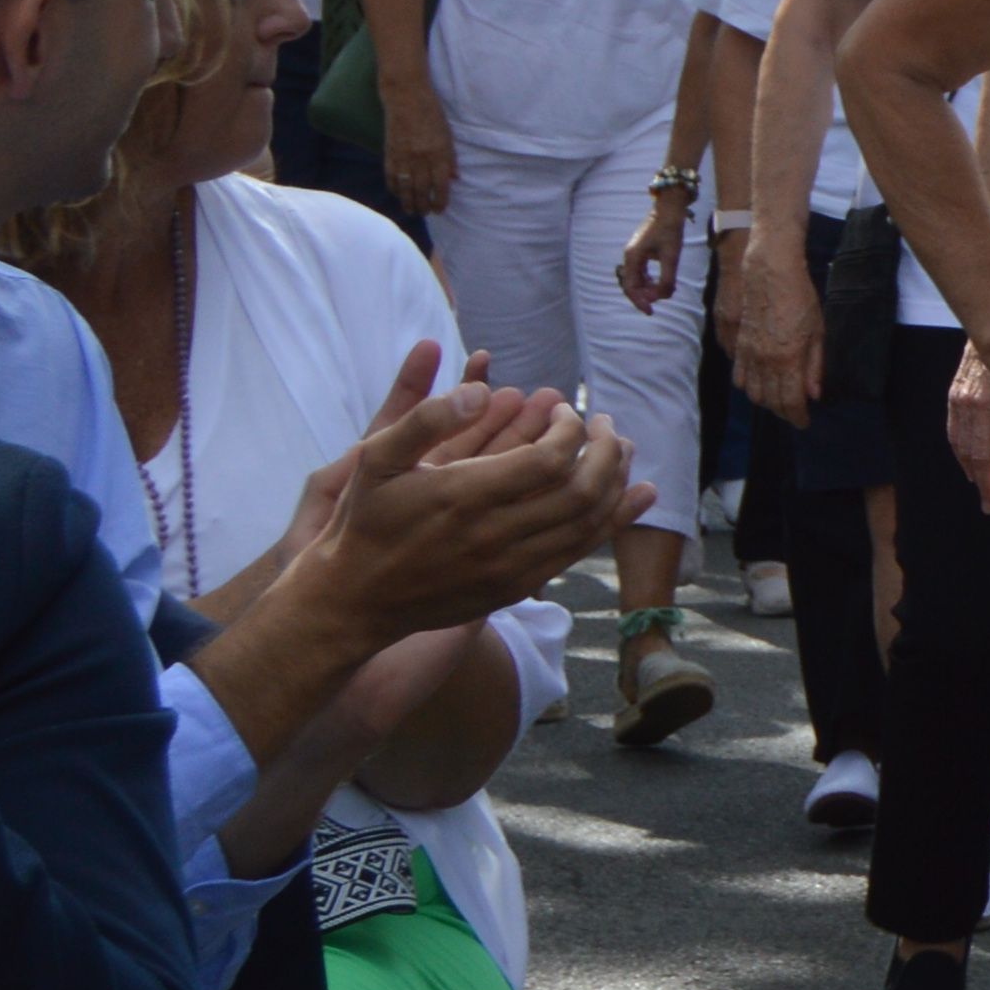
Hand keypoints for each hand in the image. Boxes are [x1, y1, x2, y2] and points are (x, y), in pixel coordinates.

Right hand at [296, 361, 629, 641]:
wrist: (354, 599)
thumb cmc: (365, 521)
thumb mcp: (374, 459)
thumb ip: (424, 419)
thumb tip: (480, 390)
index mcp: (463, 496)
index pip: (549, 459)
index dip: (570, 429)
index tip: (565, 411)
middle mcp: (492, 535)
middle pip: (581, 491)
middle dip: (605, 450)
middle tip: (604, 425)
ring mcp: (508, 567)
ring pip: (587, 524)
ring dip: (616, 482)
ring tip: (621, 450)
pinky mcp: (515, 588)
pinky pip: (577, 553)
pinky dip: (613, 521)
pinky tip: (635, 496)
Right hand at [381, 94, 455, 220]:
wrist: (406, 98)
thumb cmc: (432, 115)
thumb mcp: (447, 136)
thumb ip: (450, 159)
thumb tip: (454, 179)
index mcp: (439, 154)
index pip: (440, 185)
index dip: (440, 200)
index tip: (440, 209)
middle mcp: (421, 158)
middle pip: (421, 190)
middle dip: (423, 206)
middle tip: (425, 213)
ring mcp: (403, 156)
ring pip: (405, 187)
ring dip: (408, 202)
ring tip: (411, 211)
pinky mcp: (389, 152)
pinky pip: (391, 176)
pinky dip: (393, 187)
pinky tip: (396, 194)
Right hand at [615, 184, 689, 312]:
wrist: (669, 209)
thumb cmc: (670, 230)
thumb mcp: (671, 256)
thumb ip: (667, 278)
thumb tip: (663, 296)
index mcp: (632, 257)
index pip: (631, 287)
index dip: (639, 302)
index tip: (651, 312)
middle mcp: (630, 256)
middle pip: (631, 284)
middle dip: (644, 296)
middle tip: (658, 304)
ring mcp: (634, 254)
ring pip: (636, 279)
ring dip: (647, 289)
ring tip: (662, 293)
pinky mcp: (641, 252)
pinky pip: (641, 272)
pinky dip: (649, 281)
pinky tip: (661, 284)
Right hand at [725, 238, 824, 425]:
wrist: (769, 272)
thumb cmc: (800, 298)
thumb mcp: (818, 332)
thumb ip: (815, 366)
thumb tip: (813, 394)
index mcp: (786, 359)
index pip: (789, 402)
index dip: (797, 417)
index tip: (805, 422)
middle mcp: (763, 361)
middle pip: (769, 400)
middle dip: (783, 412)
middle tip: (795, 412)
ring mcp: (747, 353)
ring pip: (751, 392)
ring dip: (766, 401)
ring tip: (780, 400)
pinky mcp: (738, 344)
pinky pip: (739, 376)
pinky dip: (749, 387)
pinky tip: (761, 384)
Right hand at [947, 356, 989, 512]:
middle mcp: (984, 406)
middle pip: (982, 455)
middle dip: (988, 484)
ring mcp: (966, 402)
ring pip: (965, 447)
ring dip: (973, 473)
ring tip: (981, 491)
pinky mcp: (954, 397)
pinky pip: (953, 432)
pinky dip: (959, 453)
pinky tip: (967, 468)